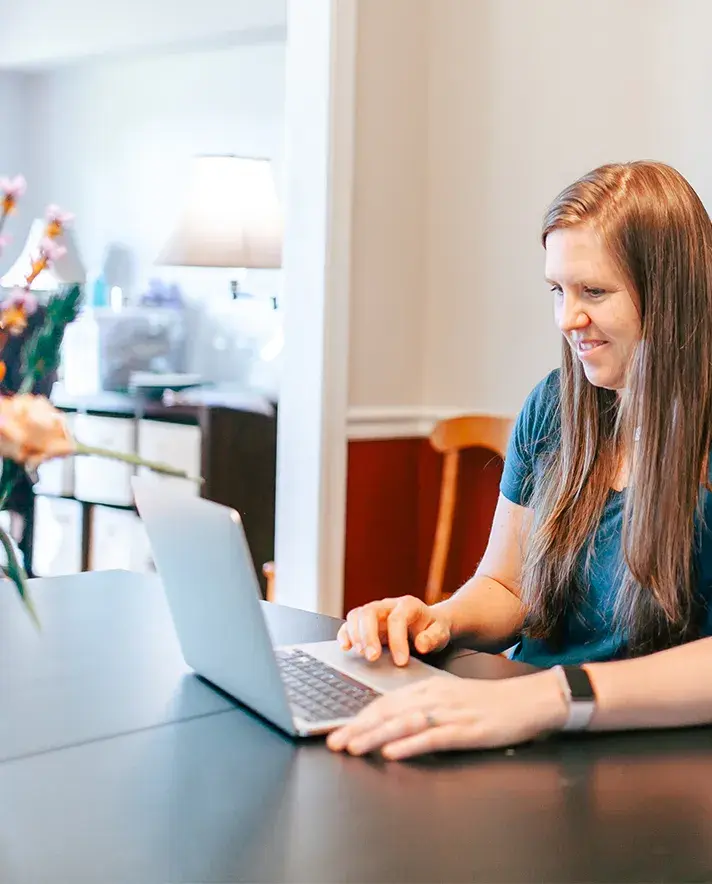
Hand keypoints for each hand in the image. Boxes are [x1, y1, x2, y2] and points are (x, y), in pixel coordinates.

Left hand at [326, 670, 567, 759]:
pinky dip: (411, 745)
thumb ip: (424, 707)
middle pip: (389, 712)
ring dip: (375, 736)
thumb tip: (393, 724)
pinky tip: (394, 753)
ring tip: (353, 748)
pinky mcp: (468, 730)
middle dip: (358, 728)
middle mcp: (436, 697)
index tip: (339, 730)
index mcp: (430, 688)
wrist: (530, 700)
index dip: (360, 716)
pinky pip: (434, 738)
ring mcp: (452, 713)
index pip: (386, 701)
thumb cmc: (491, 703)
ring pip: (405, 723)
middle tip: (333, 742)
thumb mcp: (452, 698)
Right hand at [337, 596, 451, 665]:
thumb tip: (421, 644)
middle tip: (373, 657)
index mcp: (408, 605)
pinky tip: (346, 647)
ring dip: (355, 635)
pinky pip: (350, 623)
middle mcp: (388, 605)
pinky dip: (345, 634)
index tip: (401, 661)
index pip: (397, 619)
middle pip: (370, 612)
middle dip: (369, 636)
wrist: (429, 623)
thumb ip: (433, 637)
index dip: (397, 640)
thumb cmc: (433, 628)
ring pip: (357, 615)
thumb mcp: (441, 632)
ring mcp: (375, 612)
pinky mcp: (366, 622)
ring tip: (362, 654)